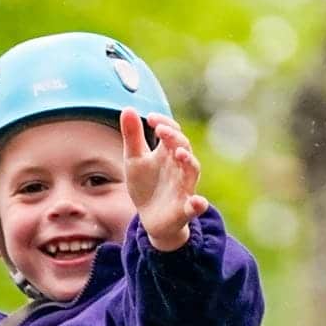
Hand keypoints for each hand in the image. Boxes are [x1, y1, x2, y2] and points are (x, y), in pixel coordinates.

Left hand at [123, 110, 209, 250]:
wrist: (151, 217)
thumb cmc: (146, 184)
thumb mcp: (135, 159)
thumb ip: (132, 136)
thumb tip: (127, 108)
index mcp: (168, 153)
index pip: (172, 132)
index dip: (164, 123)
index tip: (150, 118)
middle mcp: (179, 167)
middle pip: (183, 147)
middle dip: (174, 138)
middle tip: (161, 130)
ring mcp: (184, 187)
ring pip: (192, 171)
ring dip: (188, 162)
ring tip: (179, 153)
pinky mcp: (184, 209)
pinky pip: (195, 206)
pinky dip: (198, 204)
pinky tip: (198, 202)